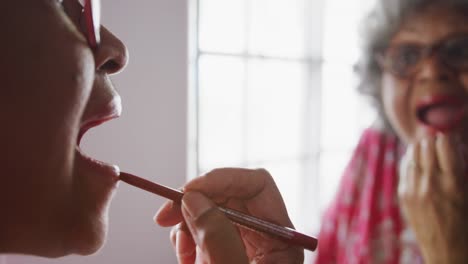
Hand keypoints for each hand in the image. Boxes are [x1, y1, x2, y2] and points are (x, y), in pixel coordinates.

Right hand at [154, 168, 303, 263]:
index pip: (258, 184)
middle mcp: (266, 236)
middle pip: (229, 195)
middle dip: (195, 202)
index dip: (222, 179)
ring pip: (211, 212)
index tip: (188, 191)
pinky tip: (184, 256)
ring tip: (180, 250)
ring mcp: (245, 245)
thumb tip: (193, 199)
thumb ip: (218, 237)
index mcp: (282, 238)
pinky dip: (187, 239)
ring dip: (187, 223)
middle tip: (164, 216)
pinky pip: (204, 231)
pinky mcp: (227, 253)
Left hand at [398, 134, 467, 263]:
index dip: (446, 137)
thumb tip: (451, 144)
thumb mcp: (466, 192)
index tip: (447, 136)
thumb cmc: (464, 220)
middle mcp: (432, 183)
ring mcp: (415, 189)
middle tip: (435, 138)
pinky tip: (415, 157)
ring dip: (420, 147)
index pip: (445, 145)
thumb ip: (459, 168)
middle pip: (426, 147)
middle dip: (431, 140)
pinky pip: (405, 168)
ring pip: (413, 155)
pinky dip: (410, 159)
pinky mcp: (404, 194)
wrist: (446, 248)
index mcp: (454, 183)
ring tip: (425, 145)